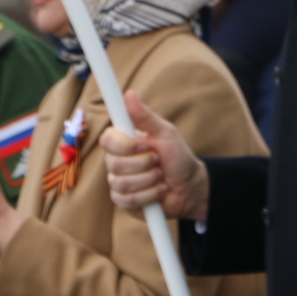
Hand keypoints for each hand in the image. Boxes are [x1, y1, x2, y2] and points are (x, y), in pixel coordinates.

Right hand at [102, 91, 208, 220]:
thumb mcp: (165, 133)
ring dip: (149, 180)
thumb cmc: (177, 157)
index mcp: (124, 142)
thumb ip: (145, 116)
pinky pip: (128, 200)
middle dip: (143, 164)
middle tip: (158, 161)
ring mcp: (119, 183)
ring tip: (161, 176)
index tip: (144, 145)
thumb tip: (129, 93)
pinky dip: (149, 195)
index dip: (124, 145)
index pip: (107, 139)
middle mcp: (117, 162)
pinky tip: (159, 191)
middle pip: (114, 164)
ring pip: (121, 184)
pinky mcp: (124, 201)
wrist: (190, 186)